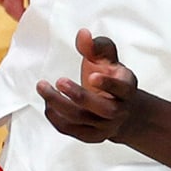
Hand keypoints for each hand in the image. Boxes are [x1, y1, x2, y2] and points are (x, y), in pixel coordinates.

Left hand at [37, 29, 138, 143]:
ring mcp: (105, 127)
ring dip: (60, 104)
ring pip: (82, 120)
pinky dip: (56, 118)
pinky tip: (48, 103)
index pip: (122, 89)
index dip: (108, 84)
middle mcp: (119, 110)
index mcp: (127, 88)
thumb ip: (96, 46)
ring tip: (43, 87)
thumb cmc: (111, 77)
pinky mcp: (91, 136)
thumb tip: (83, 34)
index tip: (92, 76)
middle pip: (101, 108)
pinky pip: (72, 130)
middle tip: (59, 80)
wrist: (121, 110)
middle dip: (79, 95)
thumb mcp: (108, 59)